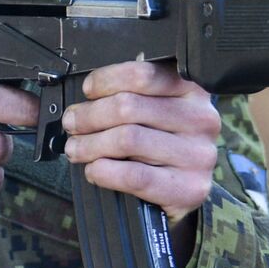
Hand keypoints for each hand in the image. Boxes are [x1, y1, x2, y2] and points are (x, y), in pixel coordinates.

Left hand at [61, 61, 220, 235]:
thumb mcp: (149, 113)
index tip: (88, 91)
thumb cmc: (159, 145)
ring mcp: (198, 155)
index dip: (106, 80)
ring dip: (90, 145)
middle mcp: (200, 119)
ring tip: (76, 149)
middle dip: (89, 116)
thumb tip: (68, 104)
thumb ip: (119, 98)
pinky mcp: (189, 187)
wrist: (183, 192)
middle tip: (72, 124)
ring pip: (127, 140)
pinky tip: (95, 170)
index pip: (142, 75)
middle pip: (129, 107)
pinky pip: (134, 176)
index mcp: (191, 91)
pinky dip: (104, 172)